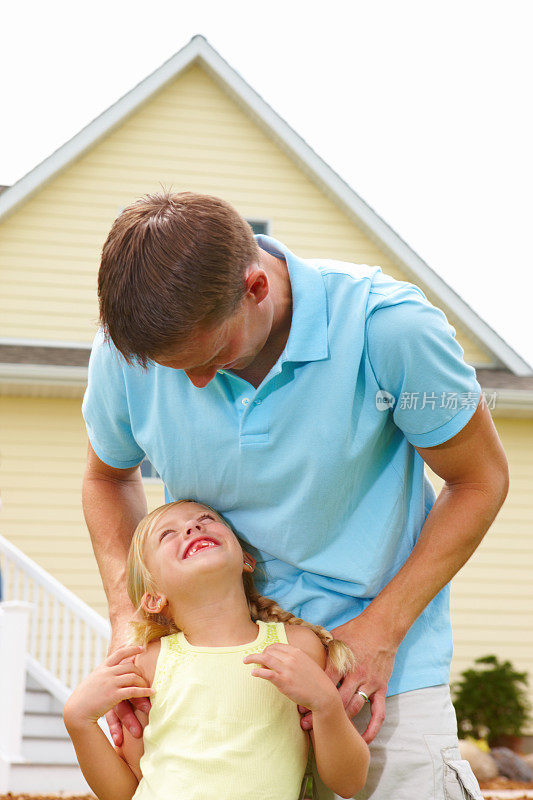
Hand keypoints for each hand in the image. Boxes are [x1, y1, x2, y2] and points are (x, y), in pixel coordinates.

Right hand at [63, 644, 153, 728]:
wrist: (76, 711)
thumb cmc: (84, 698)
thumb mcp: (93, 680)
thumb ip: (103, 674)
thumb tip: (111, 671)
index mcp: (102, 668)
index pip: (119, 653)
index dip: (132, 649)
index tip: (141, 648)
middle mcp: (107, 673)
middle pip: (130, 666)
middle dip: (140, 672)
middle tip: (145, 678)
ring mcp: (111, 683)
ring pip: (133, 677)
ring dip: (143, 682)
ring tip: (149, 687)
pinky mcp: (114, 695)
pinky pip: (133, 691)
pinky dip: (144, 691)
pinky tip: (151, 692)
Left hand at [243, 643, 338, 713]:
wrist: (323, 695)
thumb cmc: (315, 681)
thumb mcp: (306, 664)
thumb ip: (294, 659)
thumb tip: (280, 660)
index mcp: (296, 651)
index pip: (276, 645)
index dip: (267, 650)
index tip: (263, 655)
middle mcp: (291, 657)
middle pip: (268, 650)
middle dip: (260, 654)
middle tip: (255, 661)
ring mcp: (287, 669)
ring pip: (264, 658)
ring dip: (252, 658)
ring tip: (245, 661)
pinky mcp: (283, 681)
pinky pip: (266, 673)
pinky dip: (257, 672)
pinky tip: (253, 673)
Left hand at [297, 615, 398, 743]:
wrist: (382, 627)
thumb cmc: (355, 631)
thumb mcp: (335, 637)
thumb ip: (320, 650)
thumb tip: (299, 653)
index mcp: (342, 662)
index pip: (323, 683)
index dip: (310, 696)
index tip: (299, 707)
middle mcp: (356, 674)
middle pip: (336, 699)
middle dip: (320, 713)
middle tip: (306, 724)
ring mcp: (370, 682)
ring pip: (354, 708)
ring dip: (340, 721)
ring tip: (326, 732)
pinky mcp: (382, 688)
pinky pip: (379, 713)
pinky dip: (372, 728)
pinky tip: (363, 740)